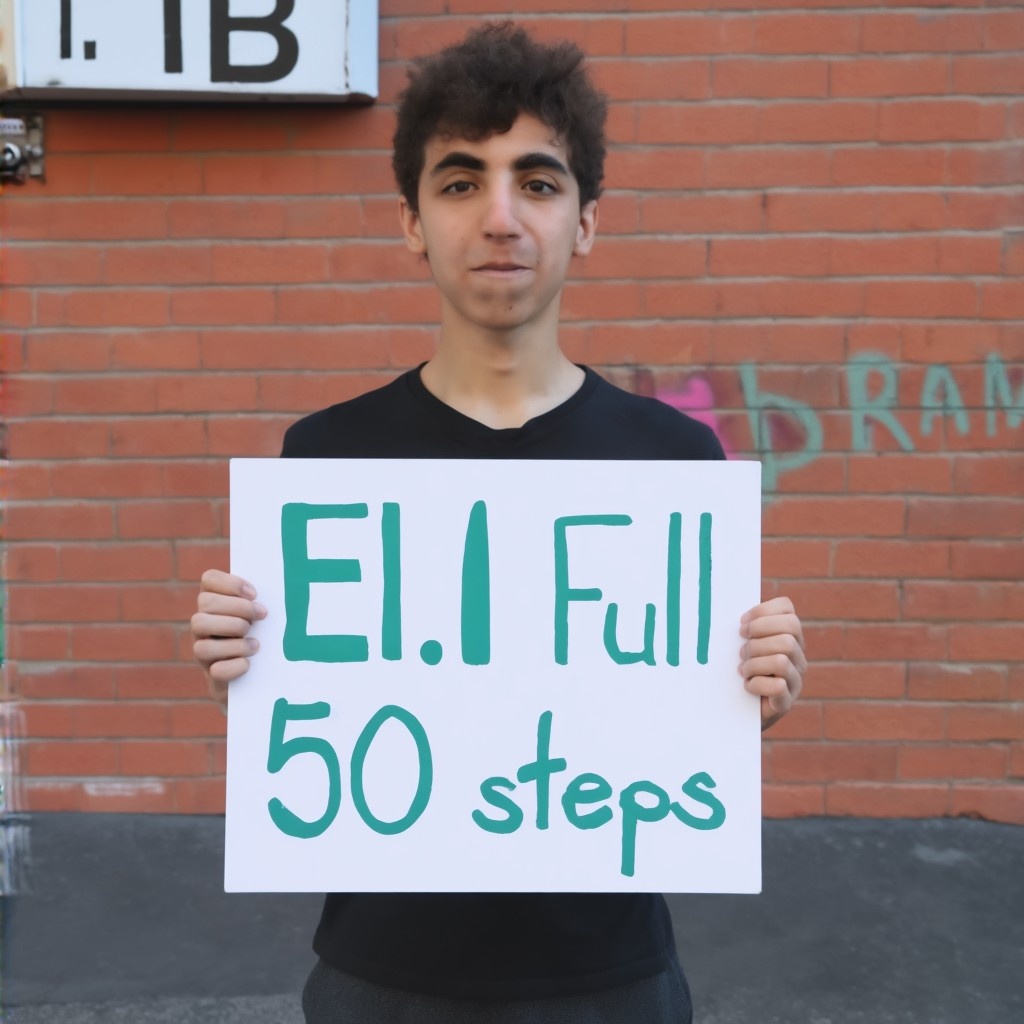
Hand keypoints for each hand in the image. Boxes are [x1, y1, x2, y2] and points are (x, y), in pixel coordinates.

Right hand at [191, 569, 266, 704]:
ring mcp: (204, 651)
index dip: (230, 583)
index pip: (208, 578)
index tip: (254, 594)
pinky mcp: (213, 677)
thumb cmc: (263, 638)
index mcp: (214, 605)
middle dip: (238, 609)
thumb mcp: (261, 617)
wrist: (259, 682)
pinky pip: (217, 670)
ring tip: (256, 644)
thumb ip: (259, 601)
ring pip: (202, 637)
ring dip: (235, 639)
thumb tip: (279, 587)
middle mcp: (203, 626)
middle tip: (261, 616)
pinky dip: (236, 665)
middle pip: (204, 604)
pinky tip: (250, 663)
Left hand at [739, 596, 805, 730]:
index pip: (788, 609)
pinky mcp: (786, 702)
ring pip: (782, 660)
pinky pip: (778, 687)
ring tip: (743, 671)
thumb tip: (733, 609)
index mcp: (789, 636)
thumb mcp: (743, 644)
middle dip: (757, 640)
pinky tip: (748, 687)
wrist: (737, 710)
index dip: (762, 612)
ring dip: (754, 664)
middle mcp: (798, 656)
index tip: (742, 624)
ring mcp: (796, 680)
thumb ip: (746, 627)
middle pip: (788, 633)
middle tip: (741, 651)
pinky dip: (756, 684)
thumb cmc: (739, 670)